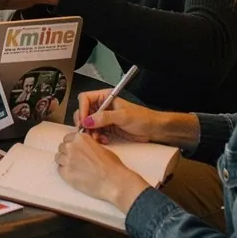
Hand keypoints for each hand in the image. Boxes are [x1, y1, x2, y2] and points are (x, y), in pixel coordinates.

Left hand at [55, 129, 147, 212]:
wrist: (114, 182)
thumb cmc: (112, 166)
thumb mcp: (101, 148)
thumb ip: (88, 145)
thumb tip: (84, 148)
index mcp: (81, 138)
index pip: (67, 138)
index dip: (72, 144)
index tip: (75, 149)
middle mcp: (72, 147)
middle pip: (62, 147)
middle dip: (67, 152)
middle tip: (75, 160)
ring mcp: (67, 160)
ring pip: (58, 157)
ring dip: (64, 161)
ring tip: (74, 167)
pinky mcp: (65, 174)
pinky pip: (59, 169)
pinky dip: (64, 171)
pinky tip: (74, 174)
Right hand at [75, 90, 199, 149]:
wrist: (154, 130)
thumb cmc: (142, 118)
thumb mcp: (123, 116)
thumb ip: (104, 117)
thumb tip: (87, 121)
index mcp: (105, 97)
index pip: (85, 99)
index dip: (82, 109)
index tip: (83, 121)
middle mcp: (102, 106)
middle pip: (83, 112)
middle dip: (85, 123)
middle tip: (88, 133)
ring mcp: (104, 118)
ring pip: (88, 124)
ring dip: (91, 132)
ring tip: (98, 139)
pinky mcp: (107, 128)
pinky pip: (95, 132)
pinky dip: (97, 137)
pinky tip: (104, 140)